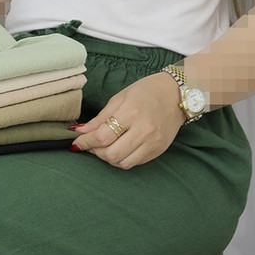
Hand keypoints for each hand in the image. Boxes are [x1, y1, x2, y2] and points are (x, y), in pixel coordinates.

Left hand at [70, 72, 186, 168]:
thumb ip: (100, 118)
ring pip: (122, 163)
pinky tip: (120, 148)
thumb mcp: (120, 98)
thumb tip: (80, 132)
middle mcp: (144, 129)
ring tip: (105, 147)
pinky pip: (134, 163)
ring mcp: (153, 142)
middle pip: (111, 154)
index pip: (103, 136)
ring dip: (108, 158)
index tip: (77, 143)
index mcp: (132, 112)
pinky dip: (122, 159)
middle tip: (92, 145)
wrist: (178, 93)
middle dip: (96, 152)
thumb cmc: (146, 92)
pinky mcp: (158, 150)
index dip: (86, 142)